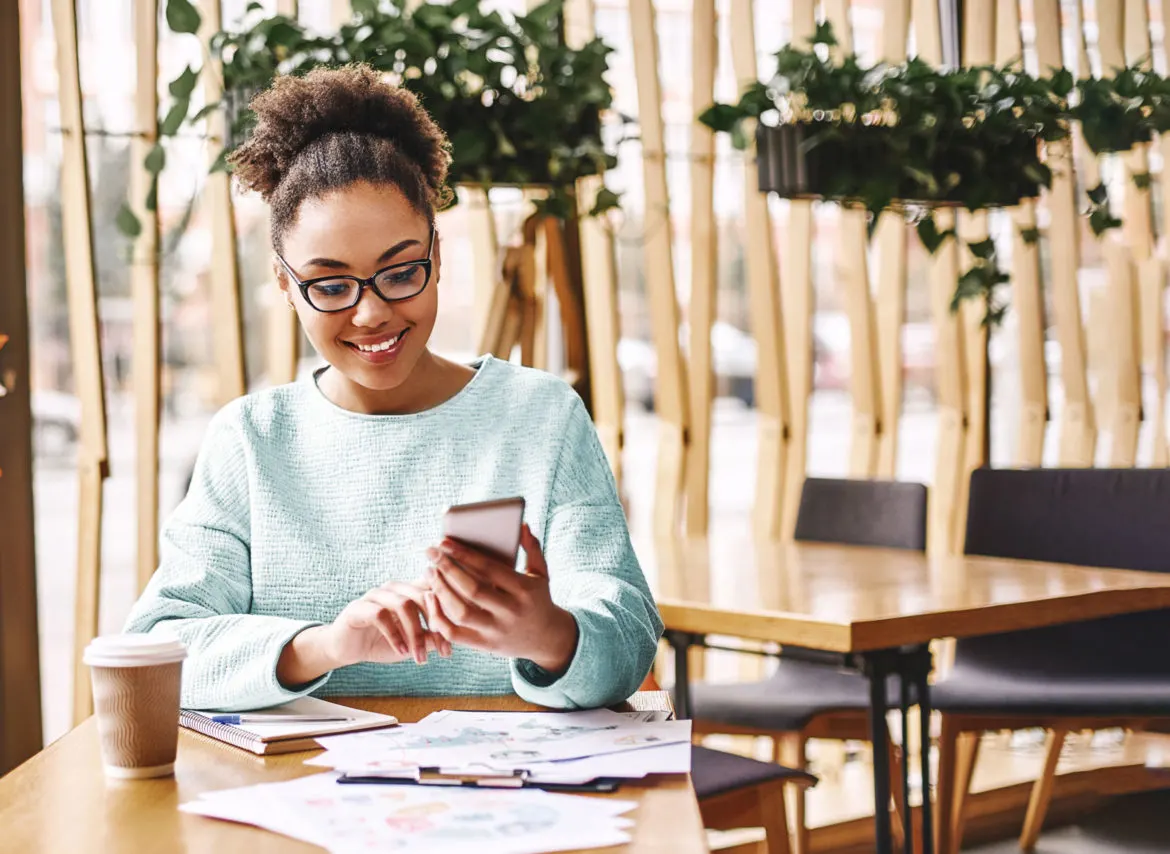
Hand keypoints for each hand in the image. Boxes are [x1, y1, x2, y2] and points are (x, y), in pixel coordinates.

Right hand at [324, 580, 452, 666]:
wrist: (345, 649)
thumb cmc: (382, 643)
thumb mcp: (412, 643)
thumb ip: (431, 637)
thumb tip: (453, 638)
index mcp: (409, 591)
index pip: (434, 590)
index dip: (447, 613)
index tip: (454, 641)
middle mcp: (394, 588)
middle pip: (423, 595)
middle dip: (435, 625)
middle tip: (443, 651)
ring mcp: (375, 594)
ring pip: (404, 605)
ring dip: (415, 634)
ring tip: (419, 657)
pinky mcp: (358, 606)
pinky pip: (381, 615)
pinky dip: (395, 635)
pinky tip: (401, 652)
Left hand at [423, 524, 578, 673]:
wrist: (548, 640)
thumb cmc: (539, 599)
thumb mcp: (541, 573)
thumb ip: (531, 548)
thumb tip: (521, 525)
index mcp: (524, 590)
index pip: (489, 569)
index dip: (464, 555)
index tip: (444, 542)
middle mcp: (510, 611)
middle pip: (472, 590)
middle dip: (447, 569)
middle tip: (430, 552)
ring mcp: (497, 631)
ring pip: (460, 612)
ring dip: (440, 591)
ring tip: (429, 571)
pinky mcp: (485, 645)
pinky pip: (454, 634)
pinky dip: (438, 617)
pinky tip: (430, 598)